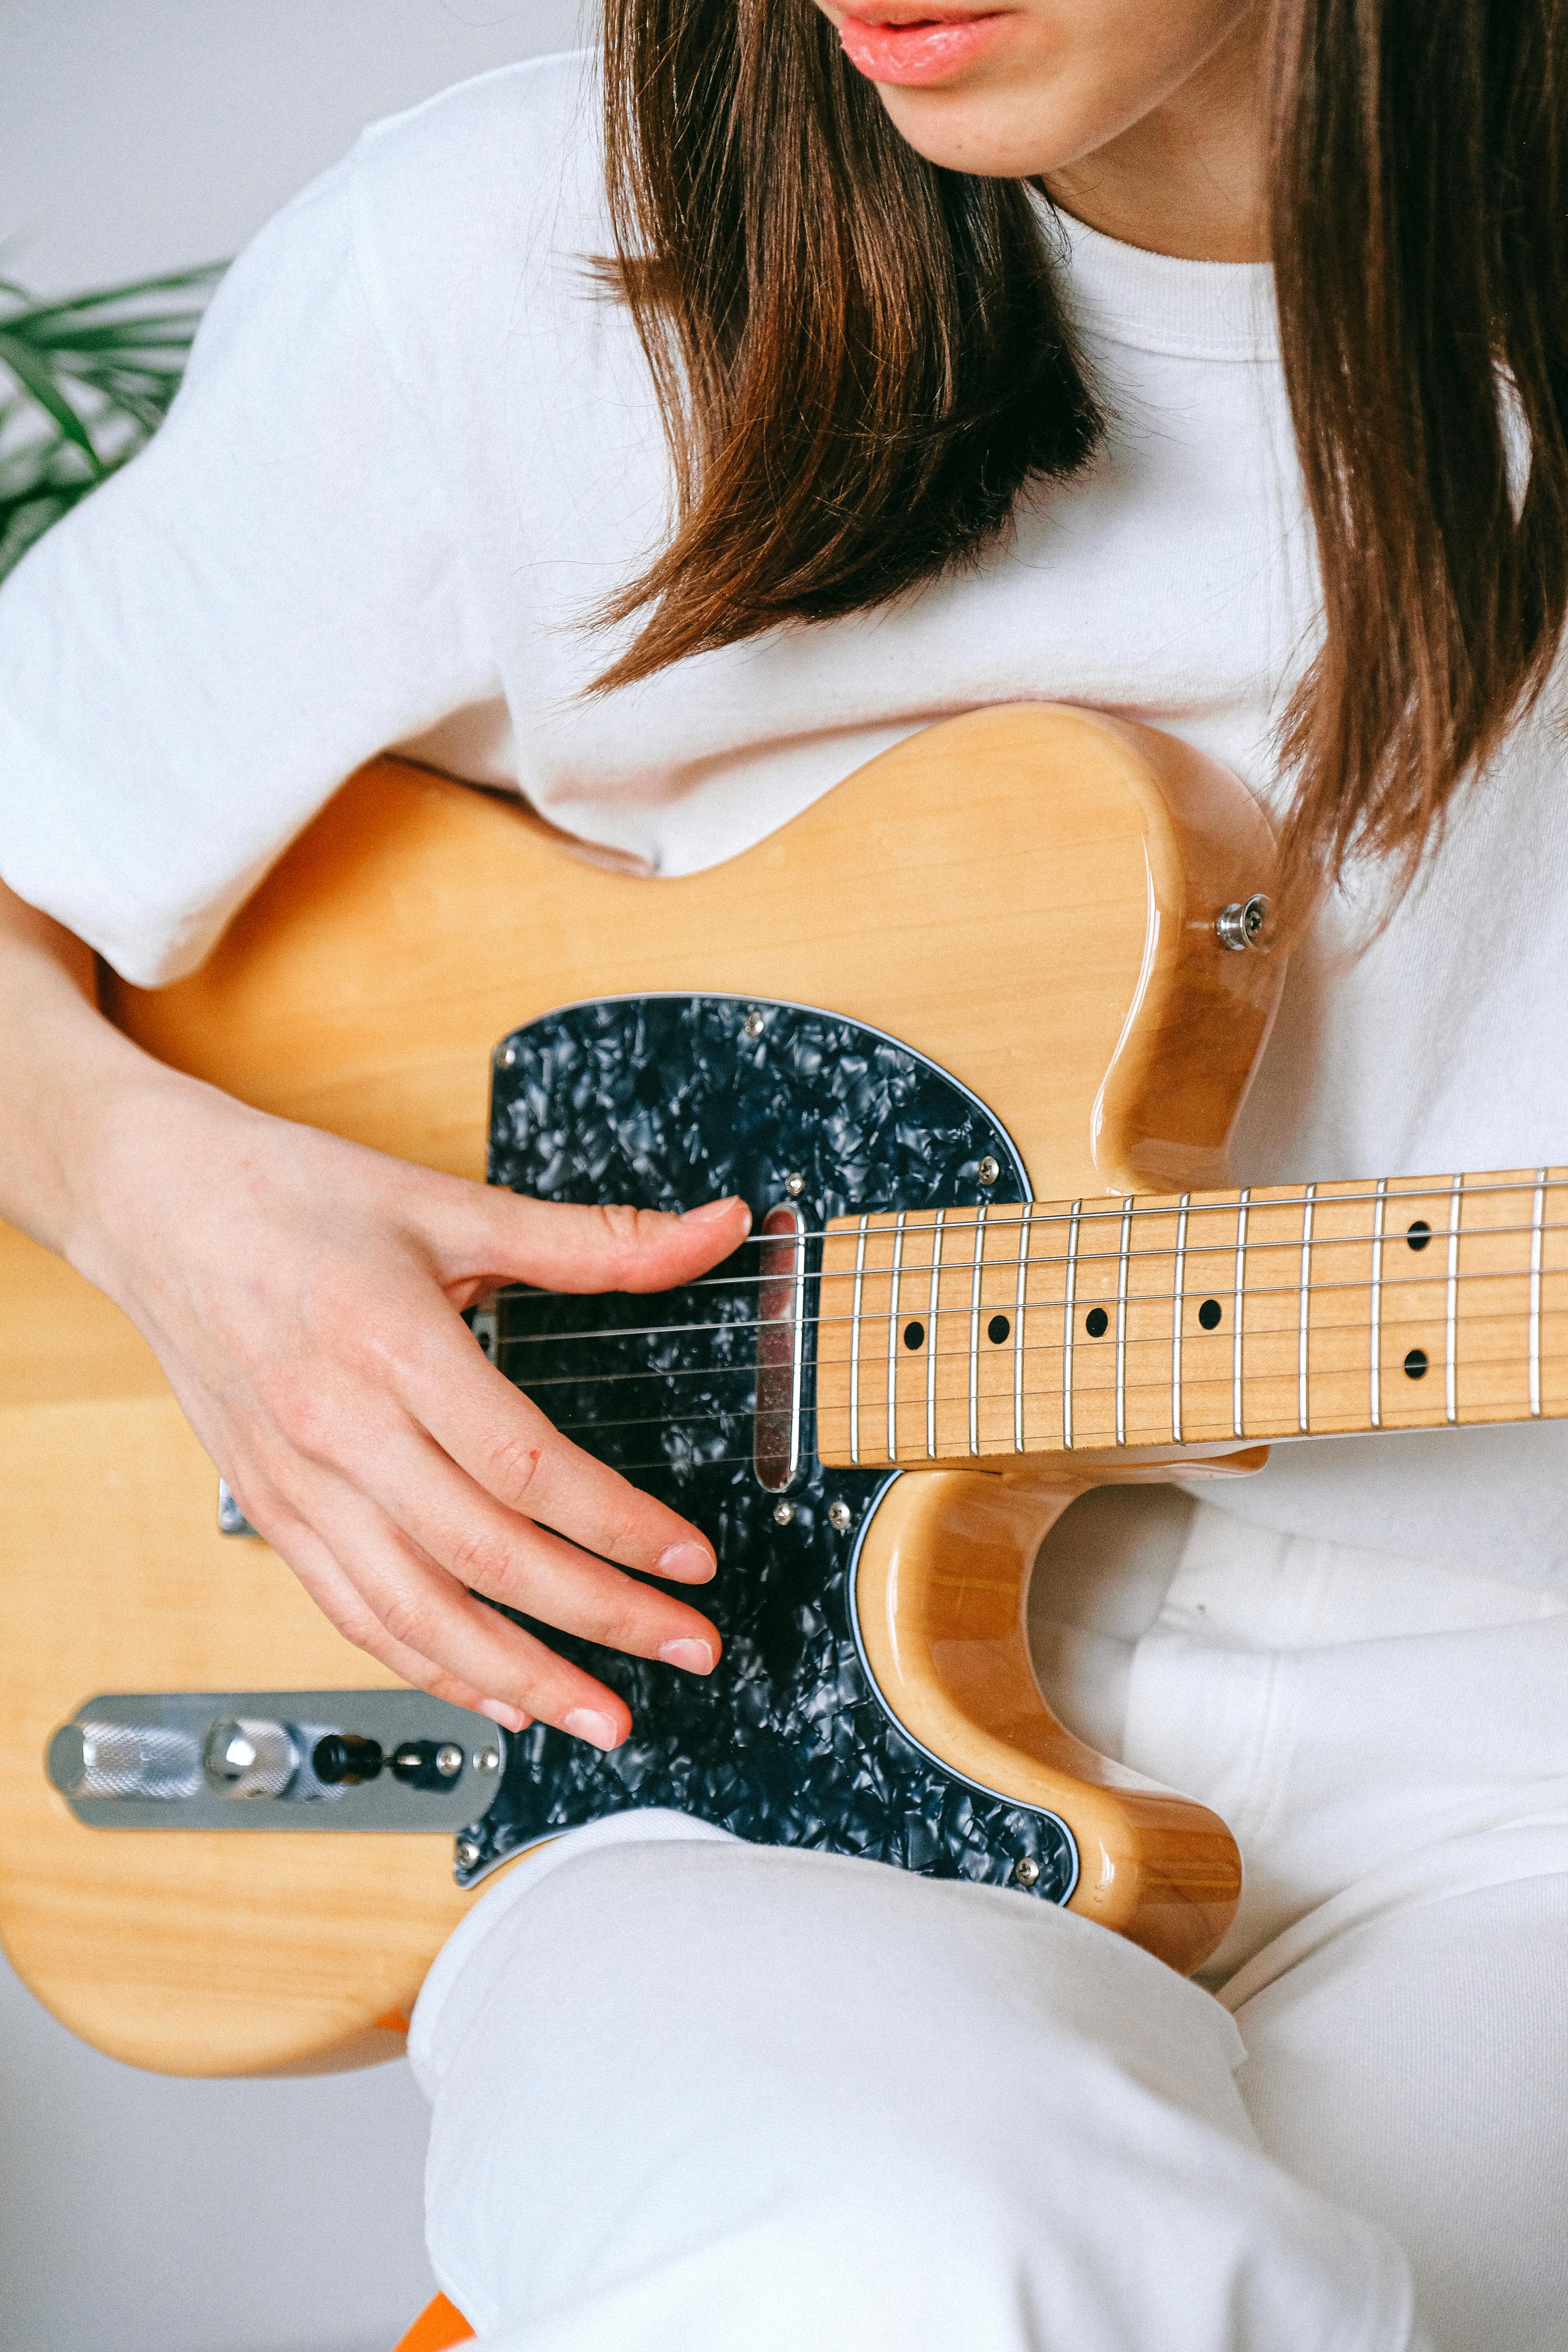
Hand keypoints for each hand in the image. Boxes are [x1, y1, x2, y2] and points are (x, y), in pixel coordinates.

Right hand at [76, 1072, 751, 1748]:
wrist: (156, 1206)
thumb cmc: (298, 1198)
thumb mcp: (453, 1204)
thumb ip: (596, 1240)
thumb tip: (720, 1231)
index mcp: (391, 1343)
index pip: (525, 1467)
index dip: (618, 1524)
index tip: (691, 1562)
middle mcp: (338, 1428)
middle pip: (485, 1554)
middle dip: (599, 1617)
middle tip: (688, 1649)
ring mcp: (296, 1483)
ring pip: (415, 1612)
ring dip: (518, 1677)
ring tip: (602, 1716)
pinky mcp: (268, 1511)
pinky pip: (354, 1613)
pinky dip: (429, 1666)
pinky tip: (496, 1696)